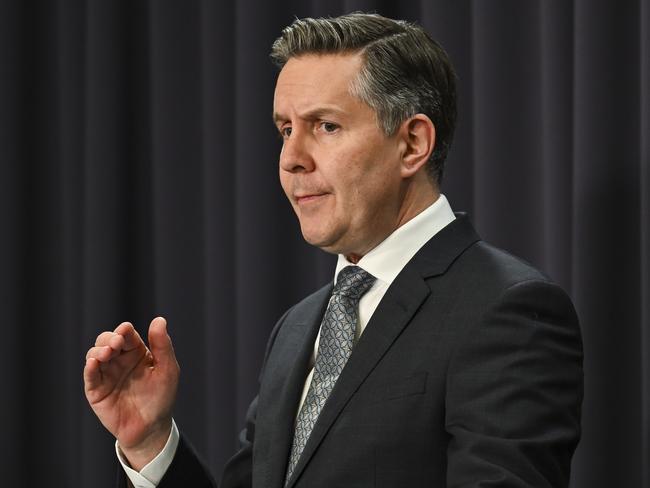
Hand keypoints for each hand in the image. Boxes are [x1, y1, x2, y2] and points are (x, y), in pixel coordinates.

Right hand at [84, 317, 179, 469]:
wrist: (151, 428)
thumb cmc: (162, 397)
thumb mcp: (167, 369)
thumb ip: (163, 345)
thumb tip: (159, 320)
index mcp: (136, 352)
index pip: (126, 334)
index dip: (124, 331)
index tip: (125, 331)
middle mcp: (119, 360)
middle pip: (106, 340)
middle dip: (108, 339)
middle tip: (115, 344)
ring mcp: (107, 375)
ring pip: (94, 354)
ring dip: (98, 350)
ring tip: (107, 353)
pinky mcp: (96, 391)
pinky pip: (90, 376)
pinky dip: (90, 367)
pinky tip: (94, 363)